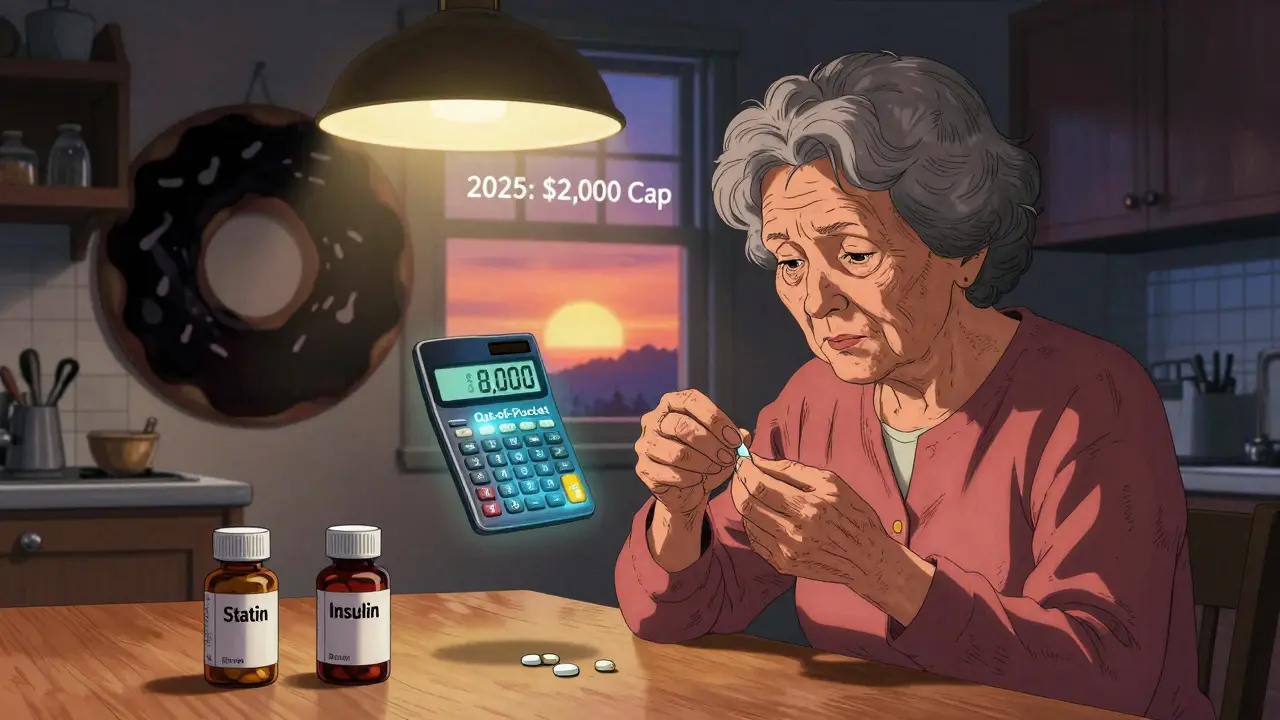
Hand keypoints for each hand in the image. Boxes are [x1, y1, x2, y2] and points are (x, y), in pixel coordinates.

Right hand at [635, 389, 746, 517]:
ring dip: (703, 463)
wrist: (686, 491)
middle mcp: (653, 419)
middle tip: (729, 458)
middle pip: (682, 426)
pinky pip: (670, 473)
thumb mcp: (724, 446)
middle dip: (711, 444)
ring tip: (715, 469)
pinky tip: (699, 480)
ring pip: (677, 453)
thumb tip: (745, 435)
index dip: (716, 419)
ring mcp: (645, 443)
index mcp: (672, 403)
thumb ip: (735, 439)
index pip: (691, 401)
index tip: (735, 440)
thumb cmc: (706, 461)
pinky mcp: (643, 468)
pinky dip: (690, 478)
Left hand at [732, 454, 934, 623]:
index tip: (743, 460)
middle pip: (747, 503)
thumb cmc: (853, 515)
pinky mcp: (782, 564)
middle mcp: (795, 532)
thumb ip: (793, 470)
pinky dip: (752, 522)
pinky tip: (762, 513)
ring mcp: (786, 551)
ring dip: (744, 502)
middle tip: (741, 473)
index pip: (760, 485)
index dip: (745, 470)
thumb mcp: (832, 483)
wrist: (866, 559)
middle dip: (739, 483)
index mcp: (809, 507)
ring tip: (752, 490)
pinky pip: (754, 539)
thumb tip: (760, 460)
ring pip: (748, 521)